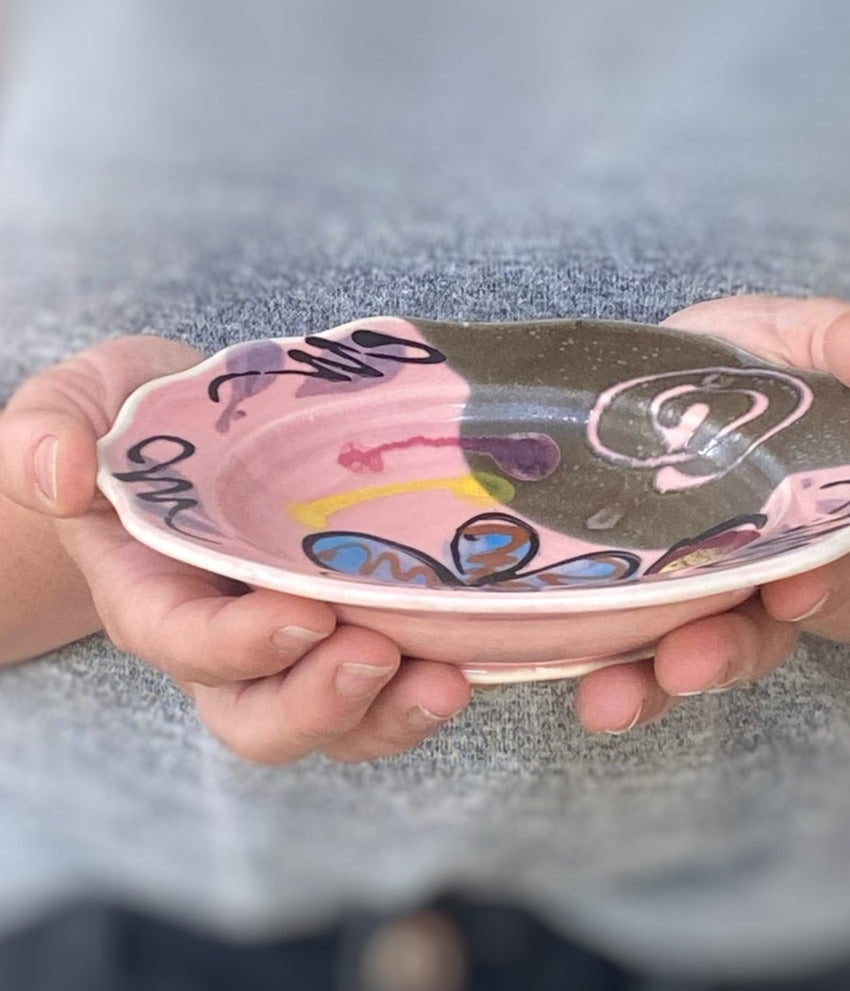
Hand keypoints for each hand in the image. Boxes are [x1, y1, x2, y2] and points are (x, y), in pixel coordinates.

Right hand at [0, 336, 469, 762]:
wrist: (191, 440)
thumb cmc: (132, 423)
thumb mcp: (77, 403)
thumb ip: (48, 430)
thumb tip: (61, 469)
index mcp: (151, 593)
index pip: (184, 642)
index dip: (241, 644)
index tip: (306, 612)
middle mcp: (221, 641)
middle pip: (257, 716)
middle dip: (318, 704)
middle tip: (379, 656)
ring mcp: (289, 646)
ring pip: (330, 721)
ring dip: (388, 714)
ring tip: (447, 681)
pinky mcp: (346, 631)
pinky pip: (382, 688)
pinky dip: (423, 684)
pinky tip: (468, 658)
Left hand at [574, 296, 849, 732]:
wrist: (671, 384)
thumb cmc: (749, 366)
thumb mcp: (801, 336)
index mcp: (802, 524)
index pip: (825, 566)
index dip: (816, 583)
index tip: (797, 593)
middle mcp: (744, 577)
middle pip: (746, 634)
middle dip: (719, 655)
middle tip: (684, 667)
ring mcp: (673, 593)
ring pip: (667, 654)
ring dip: (642, 684)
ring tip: (607, 699)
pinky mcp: (610, 591)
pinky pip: (597, 640)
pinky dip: (574, 662)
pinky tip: (539, 675)